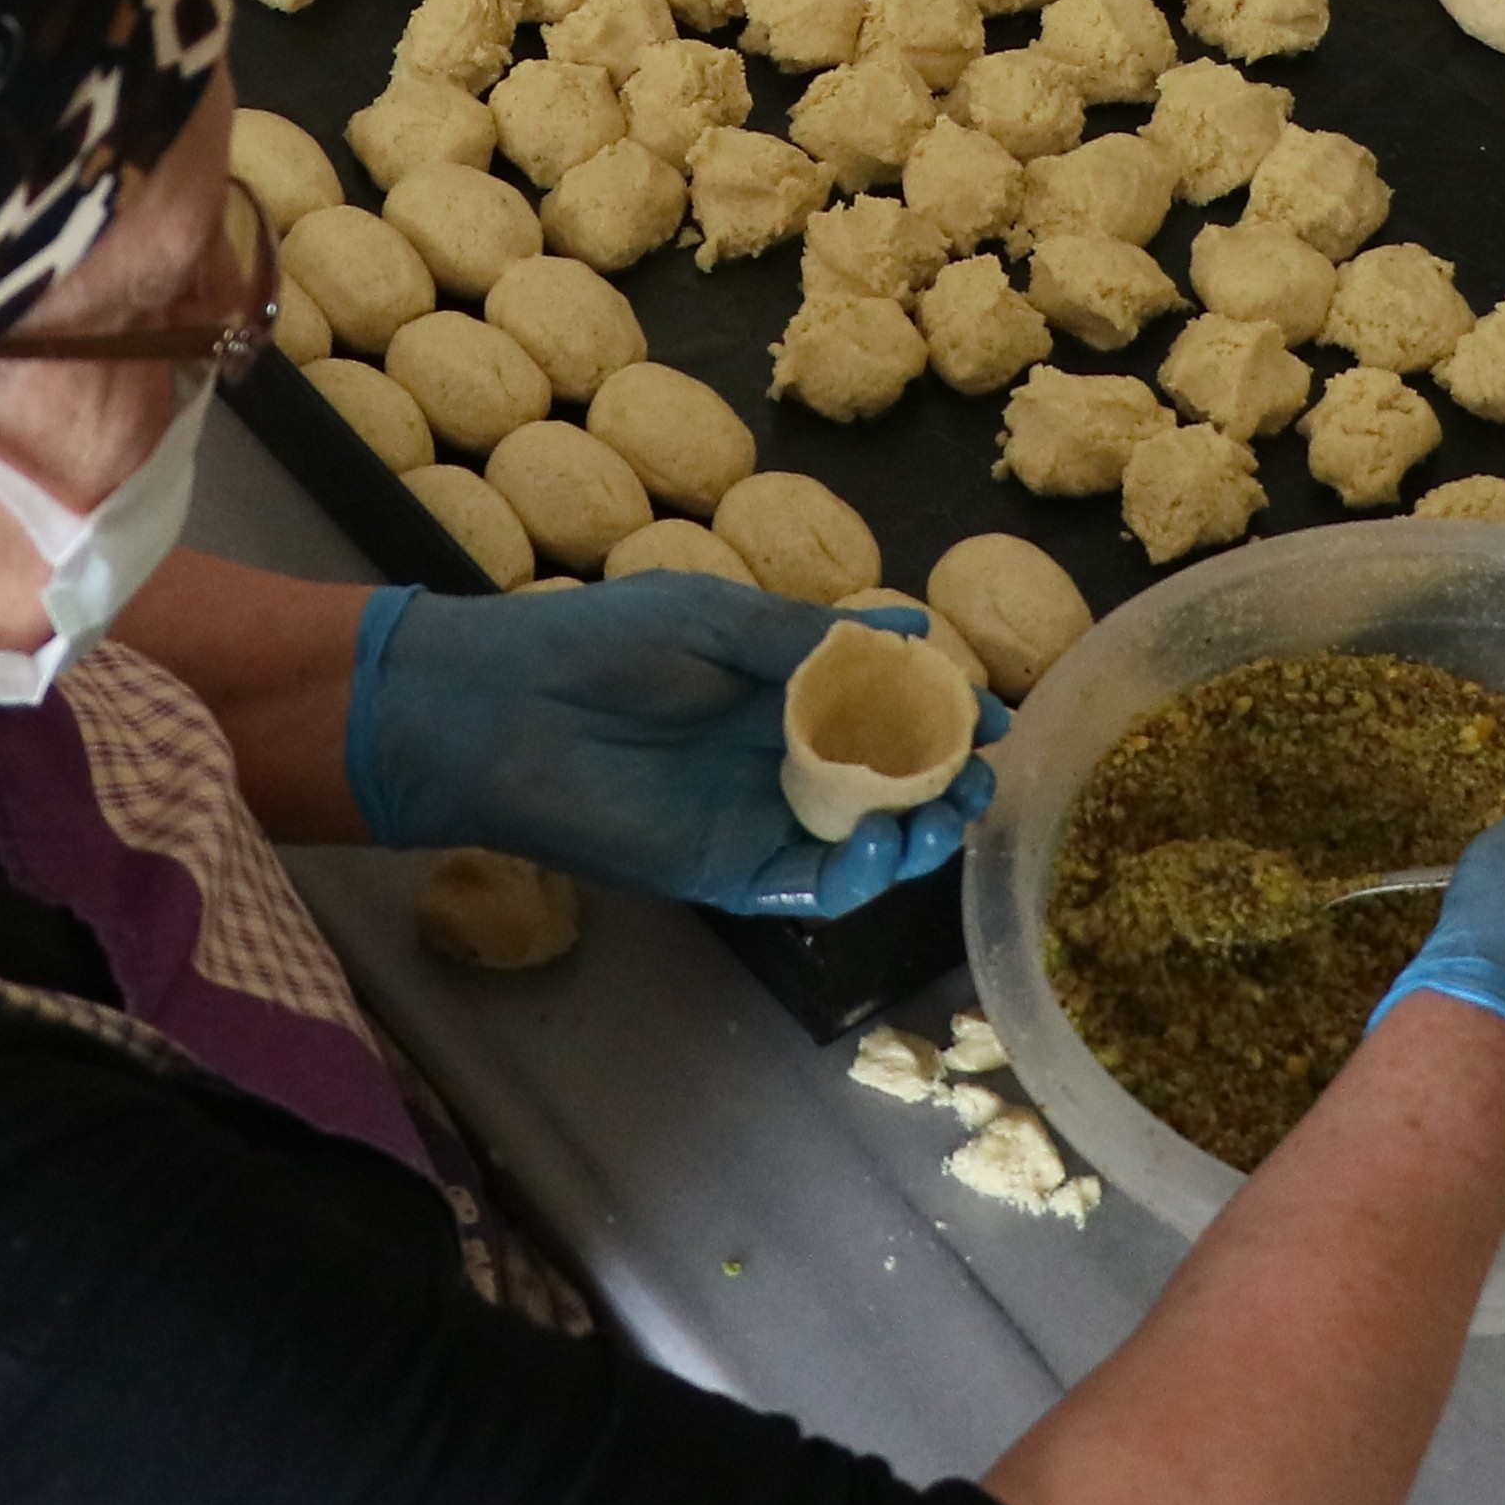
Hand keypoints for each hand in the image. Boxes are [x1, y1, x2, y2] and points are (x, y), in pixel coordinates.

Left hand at [342, 575, 999, 918]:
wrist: (508, 712)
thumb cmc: (607, 644)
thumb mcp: (722, 620)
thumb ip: (814, 640)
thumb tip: (913, 630)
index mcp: (786, 689)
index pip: (889, 707)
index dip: (946, 713)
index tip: (996, 716)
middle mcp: (785, 758)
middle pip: (891, 781)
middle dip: (947, 784)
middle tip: (983, 782)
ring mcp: (761, 819)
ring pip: (865, 842)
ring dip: (916, 835)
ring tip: (945, 818)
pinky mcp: (732, 872)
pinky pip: (812, 883)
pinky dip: (858, 875)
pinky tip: (882, 847)